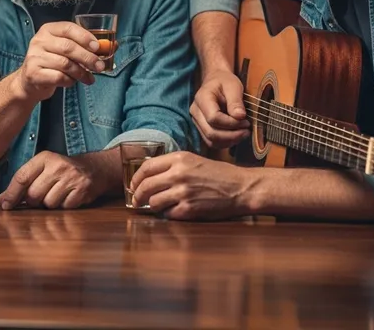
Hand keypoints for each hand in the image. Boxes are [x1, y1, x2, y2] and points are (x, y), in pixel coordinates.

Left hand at [0, 151, 106, 209]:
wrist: (94, 169)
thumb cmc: (62, 171)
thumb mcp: (43, 169)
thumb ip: (23, 182)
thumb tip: (2, 200)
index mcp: (44, 158)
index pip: (22, 177)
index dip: (11, 193)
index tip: (5, 205)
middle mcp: (58, 165)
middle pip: (33, 194)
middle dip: (33, 201)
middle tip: (41, 196)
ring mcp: (72, 177)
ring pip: (48, 203)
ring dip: (50, 204)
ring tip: (57, 194)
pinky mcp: (83, 189)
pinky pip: (64, 207)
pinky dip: (64, 206)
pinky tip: (68, 197)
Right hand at [14, 22, 103, 102]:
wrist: (29, 81)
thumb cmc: (52, 62)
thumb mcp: (65, 50)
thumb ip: (85, 46)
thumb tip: (114, 45)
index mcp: (48, 30)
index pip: (68, 28)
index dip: (85, 36)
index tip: (97, 47)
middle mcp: (39, 40)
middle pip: (68, 47)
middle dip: (88, 57)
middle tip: (100, 66)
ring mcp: (34, 57)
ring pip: (65, 64)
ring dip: (81, 72)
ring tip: (89, 78)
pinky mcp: (33, 73)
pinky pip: (58, 77)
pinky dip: (70, 81)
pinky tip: (73, 82)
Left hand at [130, 151, 254, 219]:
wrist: (240, 188)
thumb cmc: (218, 174)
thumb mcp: (194, 160)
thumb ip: (172, 165)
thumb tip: (150, 175)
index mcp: (179, 159)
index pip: (147, 167)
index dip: (136, 177)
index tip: (133, 184)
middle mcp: (178, 174)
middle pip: (146, 186)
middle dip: (137, 195)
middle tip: (136, 200)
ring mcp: (183, 192)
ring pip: (154, 202)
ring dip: (152, 206)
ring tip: (156, 206)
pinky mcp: (190, 209)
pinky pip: (168, 214)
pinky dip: (167, 214)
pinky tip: (172, 211)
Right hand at [189, 70, 249, 148]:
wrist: (216, 80)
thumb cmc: (224, 81)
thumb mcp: (233, 86)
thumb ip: (236, 101)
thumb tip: (239, 116)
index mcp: (202, 98)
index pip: (213, 118)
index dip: (231, 123)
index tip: (246, 121)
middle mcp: (196, 111)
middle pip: (211, 132)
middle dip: (232, 135)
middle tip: (247, 130)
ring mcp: (197, 121)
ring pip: (210, 140)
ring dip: (229, 141)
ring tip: (243, 133)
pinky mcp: (202, 128)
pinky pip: (212, 142)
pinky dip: (225, 142)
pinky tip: (236, 136)